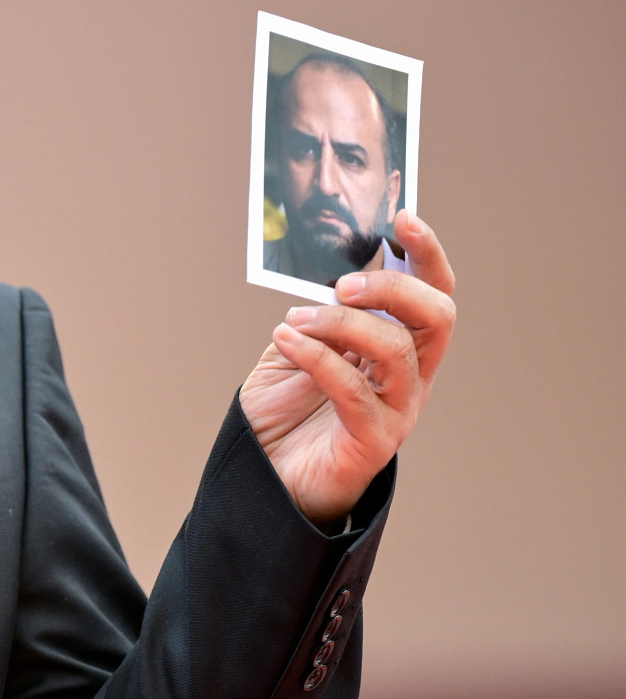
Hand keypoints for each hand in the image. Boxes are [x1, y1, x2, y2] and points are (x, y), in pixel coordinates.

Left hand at [239, 210, 455, 525]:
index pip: (433, 294)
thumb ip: (316, 316)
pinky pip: (354, 389)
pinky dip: (317, 356)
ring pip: (396, 349)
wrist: (263, 479)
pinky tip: (285, 339)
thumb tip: (324, 276)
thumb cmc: (282, 412)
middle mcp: (409, 377)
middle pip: (435, 316)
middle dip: (393, 287)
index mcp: (398, 348)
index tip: (402, 219)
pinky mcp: (373, 441)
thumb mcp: (295, 348)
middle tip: (340, 284)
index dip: (426, 255)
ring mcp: (397, 410)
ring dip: (341, 323)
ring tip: (294, 320)